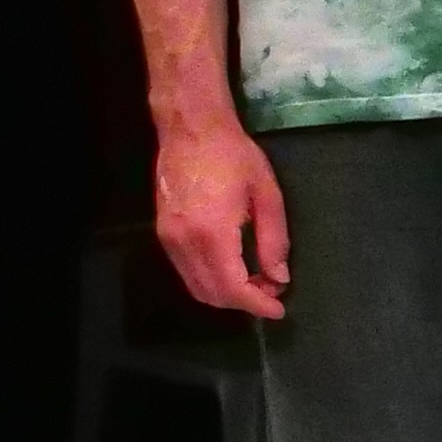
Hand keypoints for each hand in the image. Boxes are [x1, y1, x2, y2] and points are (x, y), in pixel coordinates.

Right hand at [155, 117, 291, 319]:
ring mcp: (168, 239)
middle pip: (212, 293)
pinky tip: (233, 268)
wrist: (191, 130)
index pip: (233, 287)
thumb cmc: (235, 156)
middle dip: (244, 301)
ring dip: (226, 293)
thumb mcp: (267, 195)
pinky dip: (210, 280)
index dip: (257, 305)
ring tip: (257, 281)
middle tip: (272, 291)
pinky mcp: (162, 234)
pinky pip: (185, 272)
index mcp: (212, 233)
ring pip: (195, 287)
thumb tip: (279, 278)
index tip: (279, 310)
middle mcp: (184, 242)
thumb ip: (273, 241)